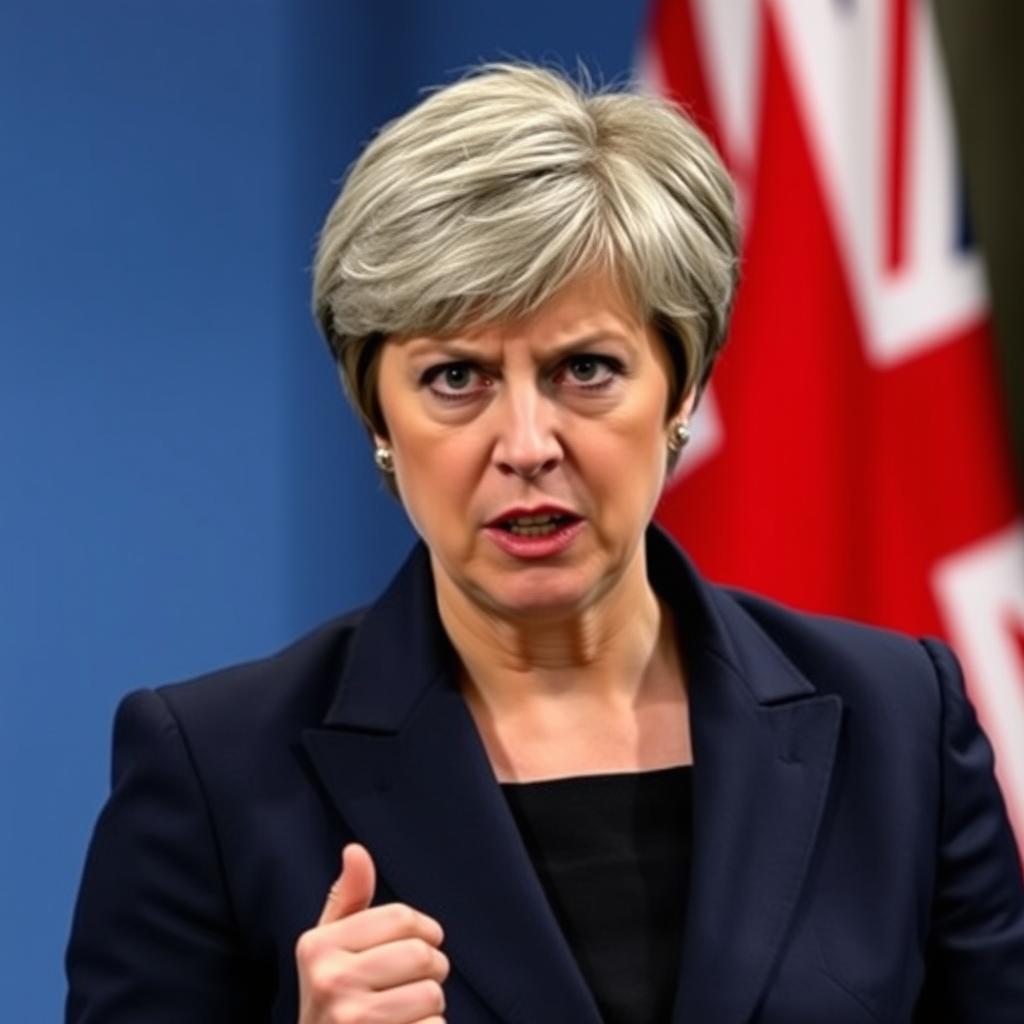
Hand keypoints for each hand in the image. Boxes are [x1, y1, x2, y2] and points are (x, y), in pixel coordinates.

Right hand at [296, 844, 448, 1023]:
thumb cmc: (334, 1002)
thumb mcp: (330, 951)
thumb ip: (346, 900)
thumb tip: (356, 850)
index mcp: (317, 947)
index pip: (404, 918)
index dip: (424, 933)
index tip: (416, 948)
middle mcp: (329, 982)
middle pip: (423, 955)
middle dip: (430, 973)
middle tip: (410, 988)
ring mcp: (350, 1021)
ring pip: (432, 996)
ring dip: (430, 1009)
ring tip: (403, 1018)